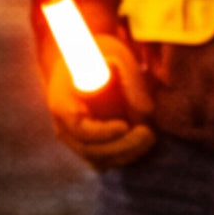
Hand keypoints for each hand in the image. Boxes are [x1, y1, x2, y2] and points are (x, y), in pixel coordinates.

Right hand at [46, 33, 155, 170]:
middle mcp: (64, 127)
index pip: (79, 128)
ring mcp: (75, 139)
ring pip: (97, 160)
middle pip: (89, 150)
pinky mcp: (89, 143)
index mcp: (62, 104)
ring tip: (150, 138)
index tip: (125, 126)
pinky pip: (104, 160)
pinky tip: (143, 143)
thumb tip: (147, 112)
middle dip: (121, 146)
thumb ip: (130, 80)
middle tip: (148, 134)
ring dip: (125, 155)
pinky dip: (123, 157)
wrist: (83, 59)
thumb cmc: (100, 54)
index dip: (102, 133)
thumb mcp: (116, 56)